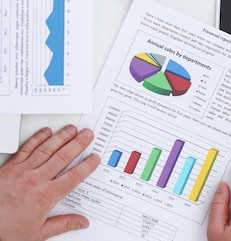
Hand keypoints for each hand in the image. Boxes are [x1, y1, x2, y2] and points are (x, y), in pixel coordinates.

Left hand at [0, 125, 98, 240]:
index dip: (87, 165)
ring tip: (71, 129)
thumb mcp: (38, 233)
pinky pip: (26, 149)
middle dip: (78, 144)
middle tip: (87, 135)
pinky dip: (37, 138)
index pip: (73, 176)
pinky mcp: (9, 168)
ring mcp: (22, 172)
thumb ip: (63, 224)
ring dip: (61, 137)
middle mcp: (36, 181)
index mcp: (46, 196)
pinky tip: (45, 132)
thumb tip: (80, 222)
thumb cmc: (6, 230)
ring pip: (47, 149)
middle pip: (63, 157)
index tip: (94, 158)